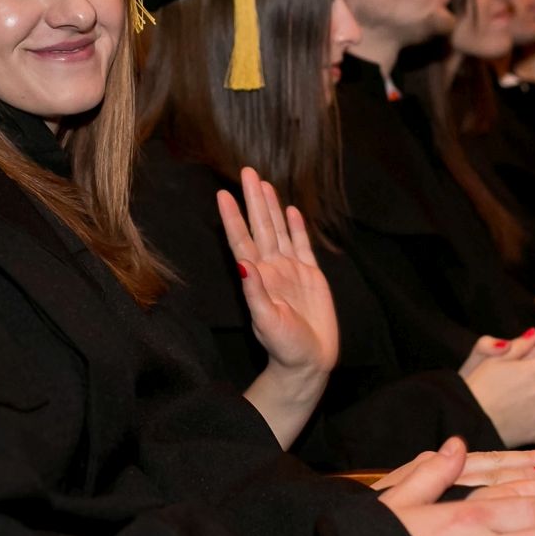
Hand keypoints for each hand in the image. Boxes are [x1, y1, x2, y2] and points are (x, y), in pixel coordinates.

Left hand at [223, 168, 338, 448]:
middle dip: (253, 200)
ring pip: (279, 231)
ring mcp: (291, 271)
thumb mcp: (266, 321)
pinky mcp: (311, 277)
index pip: (242, 241)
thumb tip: (243, 263)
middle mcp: (272, 269)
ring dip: (271, 207)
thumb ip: (255, 292)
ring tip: (264, 183)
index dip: (233, 217)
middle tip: (246, 171)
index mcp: (258, 277)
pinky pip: (303, 246)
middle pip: (261, 227)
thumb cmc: (284, 347)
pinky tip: (291, 210)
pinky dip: (296, 227)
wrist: (308, 364)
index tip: (223, 194)